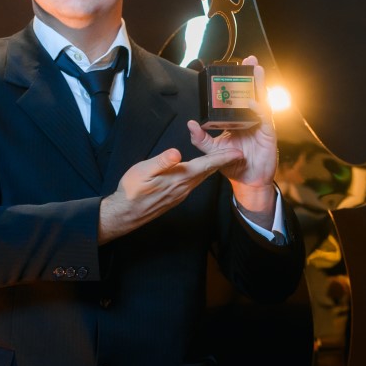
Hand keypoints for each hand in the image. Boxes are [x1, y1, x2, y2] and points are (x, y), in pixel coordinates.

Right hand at [98, 148, 230, 242]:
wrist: (127, 213)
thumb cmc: (133, 190)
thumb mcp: (143, 171)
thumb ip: (162, 162)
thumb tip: (177, 153)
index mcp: (179, 177)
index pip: (205, 165)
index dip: (222, 158)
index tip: (238, 153)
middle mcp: (184, 187)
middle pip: (208, 172)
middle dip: (222, 162)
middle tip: (237, 154)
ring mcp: (181, 193)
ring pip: (202, 178)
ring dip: (213, 168)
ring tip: (223, 160)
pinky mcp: (176, 197)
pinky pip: (194, 183)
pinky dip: (202, 174)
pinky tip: (202, 171)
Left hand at [186, 57, 279, 225]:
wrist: (247, 181)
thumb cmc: (233, 164)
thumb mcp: (213, 151)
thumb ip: (201, 139)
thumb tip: (191, 124)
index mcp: (239, 120)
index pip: (239, 96)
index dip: (238, 82)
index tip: (233, 68)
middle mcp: (252, 119)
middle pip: (253, 93)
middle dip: (252, 76)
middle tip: (249, 59)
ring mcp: (261, 125)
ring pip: (262, 101)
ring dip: (260, 85)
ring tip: (257, 69)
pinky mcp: (268, 135)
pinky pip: (264, 118)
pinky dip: (258, 109)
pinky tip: (252, 101)